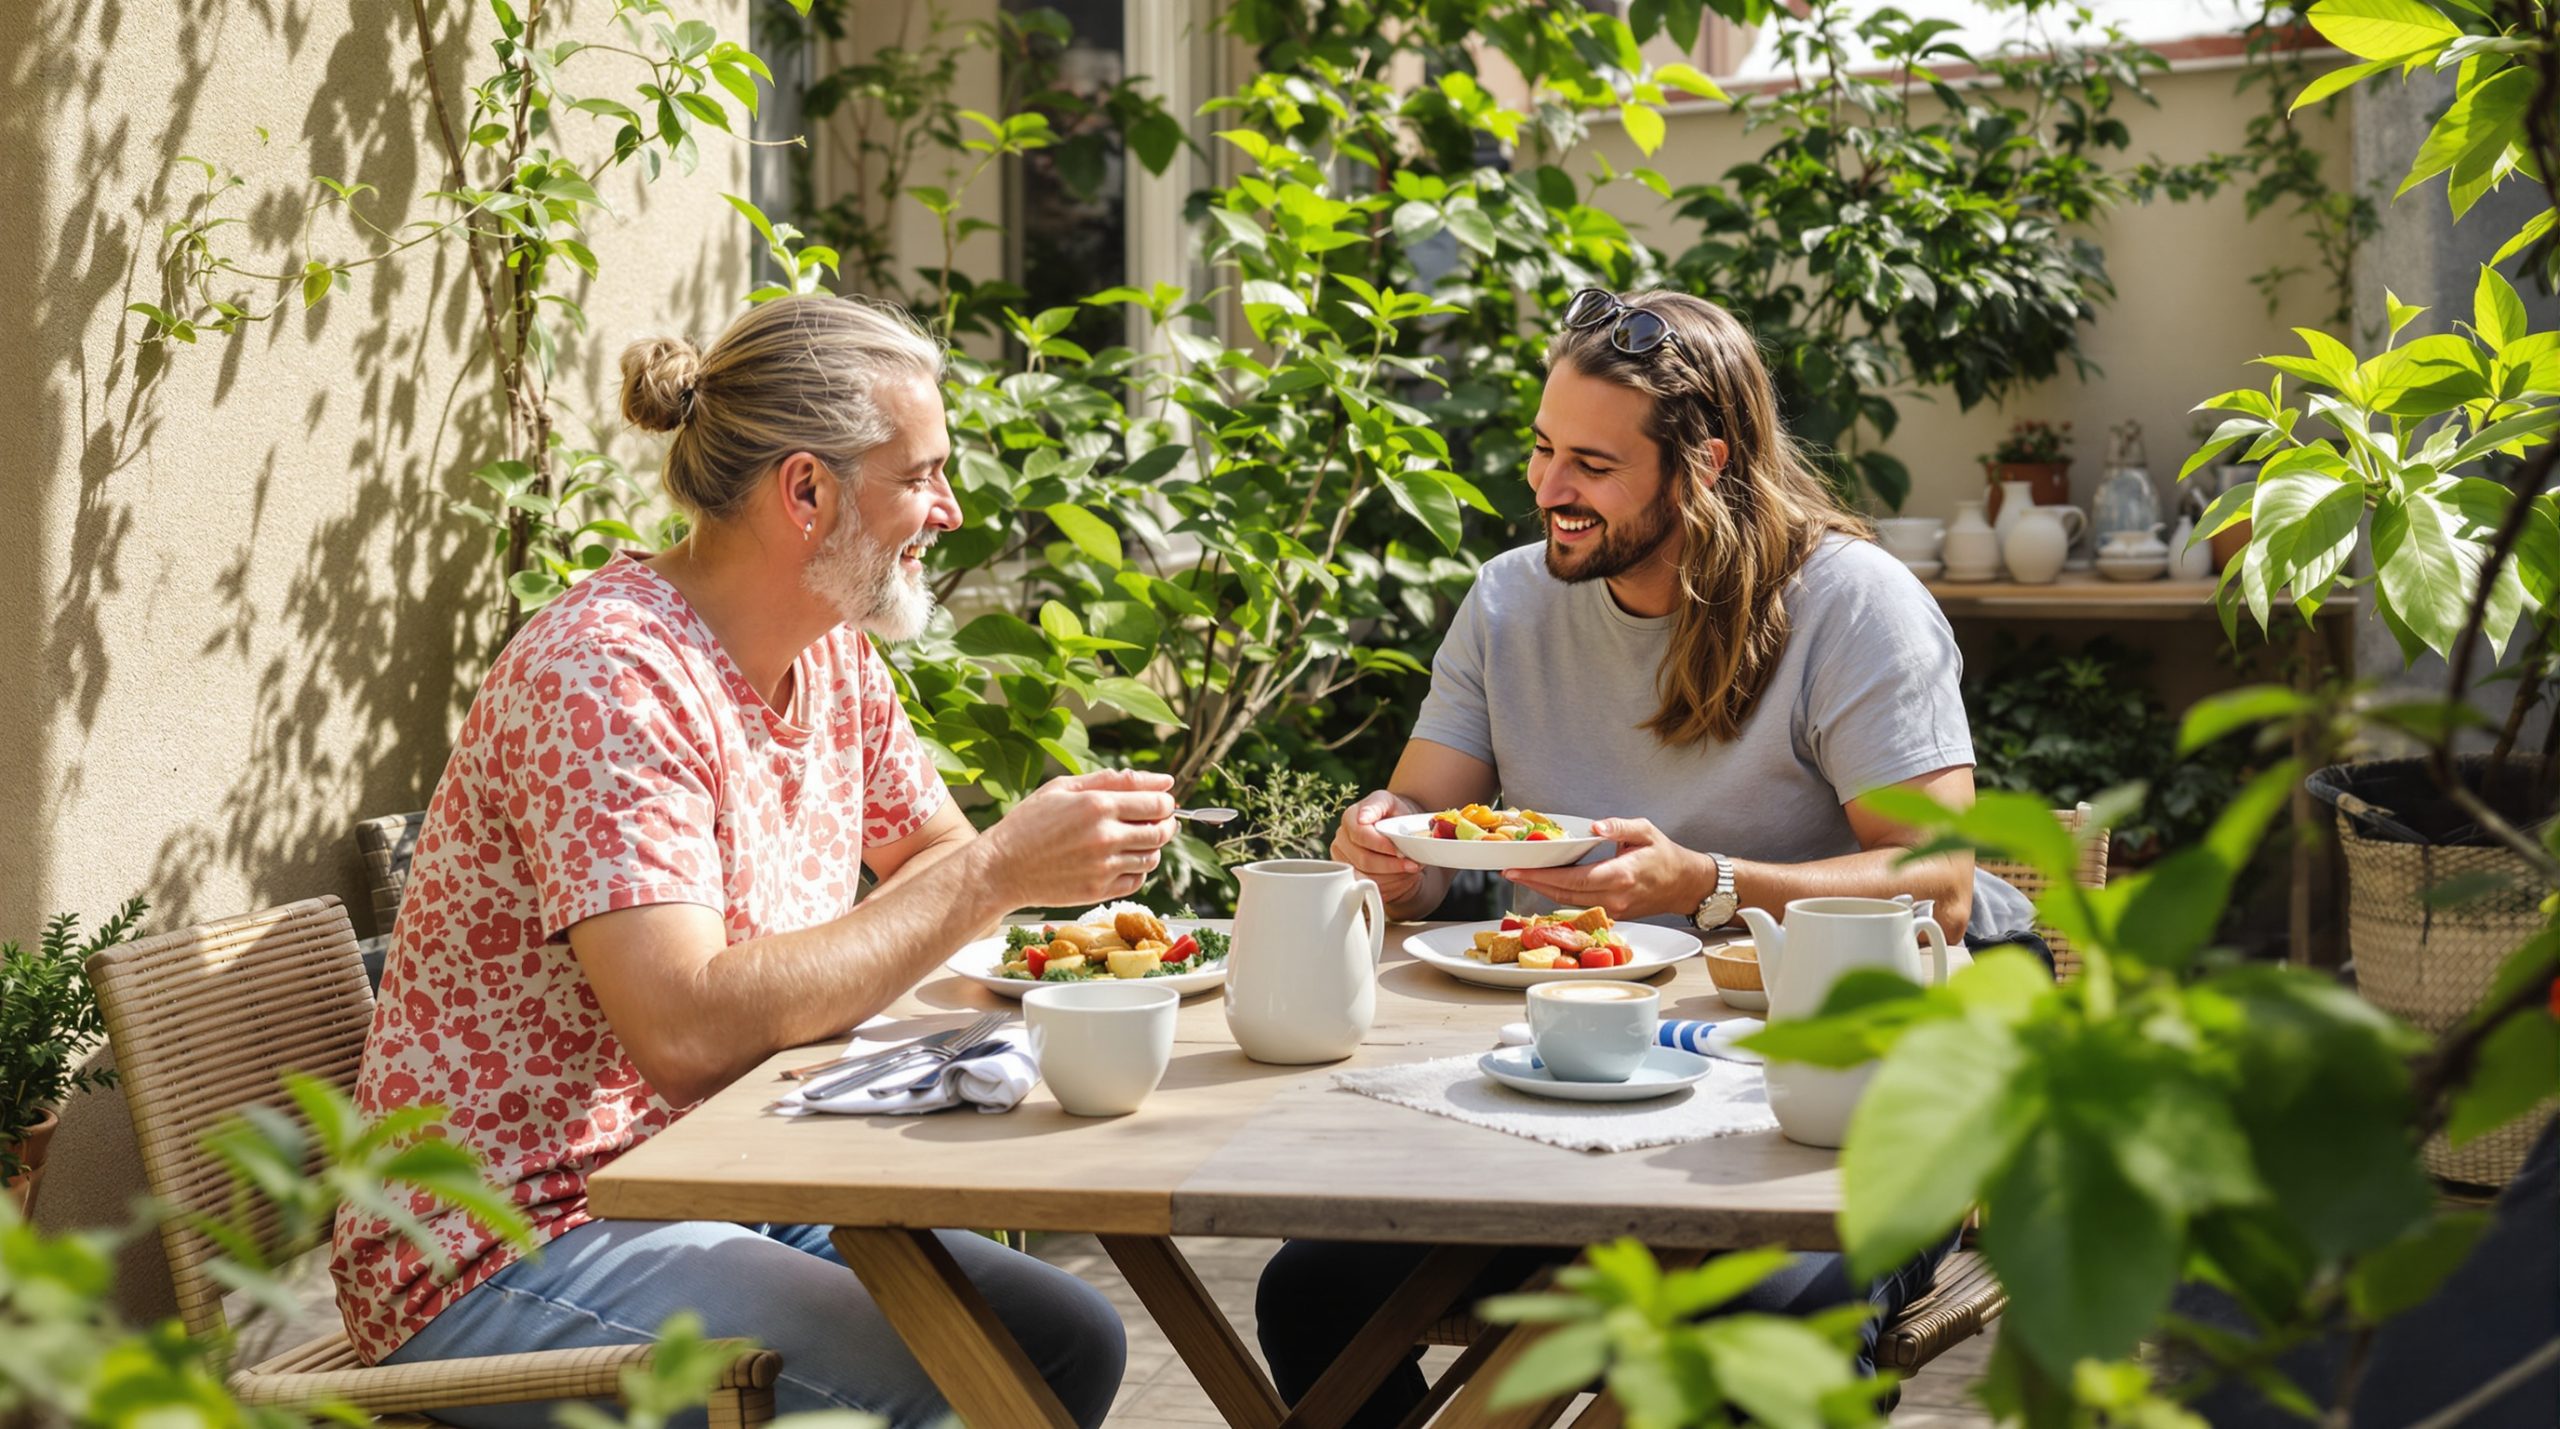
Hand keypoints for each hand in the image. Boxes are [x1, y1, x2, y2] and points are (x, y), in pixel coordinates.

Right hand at [980, 769, 1175, 908]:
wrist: (1001, 867)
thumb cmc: (1029, 823)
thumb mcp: (1064, 788)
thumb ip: (1113, 779)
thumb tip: (1161, 780)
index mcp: (1098, 805)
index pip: (1158, 803)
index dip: (1165, 802)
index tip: (1160, 802)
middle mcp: (1106, 837)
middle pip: (1161, 832)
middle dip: (1166, 824)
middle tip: (1156, 821)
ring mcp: (1104, 867)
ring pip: (1152, 858)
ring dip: (1151, 848)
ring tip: (1133, 840)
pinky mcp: (1099, 891)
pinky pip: (1136, 881)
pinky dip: (1137, 870)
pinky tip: (1120, 860)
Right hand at [1332, 789, 1425, 908]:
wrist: (1395, 832)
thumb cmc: (1392, 816)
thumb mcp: (1389, 803)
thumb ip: (1377, 806)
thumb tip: (1363, 818)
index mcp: (1349, 819)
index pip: (1360, 835)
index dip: (1381, 845)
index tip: (1400, 851)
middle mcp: (1341, 841)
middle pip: (1363, 860)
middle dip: (1391, 865)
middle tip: (1412, 865)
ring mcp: (1344, 861)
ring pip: (1366, 877)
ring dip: (1392, 877)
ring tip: (1409, 870)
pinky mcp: (1350, 878)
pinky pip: (1368, 889)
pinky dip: (1389, 886)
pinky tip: (1400, 877)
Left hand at [1502, 818, 1710, 922]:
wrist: (1685, 884)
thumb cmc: (1665, 855)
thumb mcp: (1645, 830)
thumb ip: (1619, 826)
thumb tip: (1594, 826)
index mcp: (1621, 875)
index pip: (1573, 879)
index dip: (1543, 876)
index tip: (1518, 869)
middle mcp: (1614, 897)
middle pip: (1564, 894)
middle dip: (1534, 883)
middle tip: (1508, 871)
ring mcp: (1614, 910)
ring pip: (1569, 902)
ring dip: (1543, 890)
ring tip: (1521, 874)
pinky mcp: (1613, 914)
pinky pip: (1580, 905)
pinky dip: (1560, 895)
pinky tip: (1545, 883)